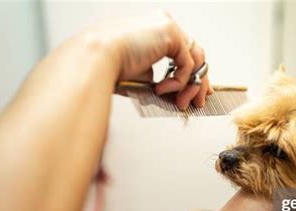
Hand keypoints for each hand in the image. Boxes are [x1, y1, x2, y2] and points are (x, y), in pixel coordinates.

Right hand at [87, 10, 211, 108]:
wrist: (97, 59)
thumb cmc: (109, 67)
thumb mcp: (142, 73)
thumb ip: (160, 76)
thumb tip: (174, 90)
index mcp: (155, 30)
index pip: (185, 51)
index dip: (193, 73)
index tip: (195, 92)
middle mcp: (164, 24)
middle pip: (195, 54)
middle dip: (198, 82)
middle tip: (198, 101)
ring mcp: (168, 26)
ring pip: (196, 60)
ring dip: (190, 86)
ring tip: (180, 102)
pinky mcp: (171, 33)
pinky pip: (187, 64)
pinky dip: (179, 82)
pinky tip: (161, 89)